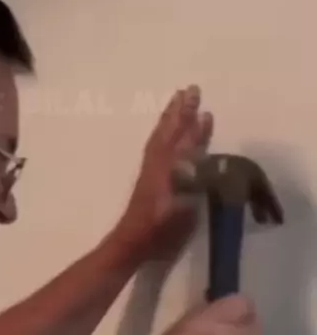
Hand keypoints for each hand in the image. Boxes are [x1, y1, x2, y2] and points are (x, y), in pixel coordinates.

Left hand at [121, 85, 213, 259]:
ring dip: (172, 120)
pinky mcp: (149, 182)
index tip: (203, 106)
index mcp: (167, 171)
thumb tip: (199, 160)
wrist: (131, 244)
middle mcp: (159, 166)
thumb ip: (189, 181)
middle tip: (190, 90)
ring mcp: (152, 173)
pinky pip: (157, 149)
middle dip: (182, 112)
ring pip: (162, 139)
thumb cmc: (159, 231)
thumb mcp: (179, 206)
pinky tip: (171, 135)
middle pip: (171, 133)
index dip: (194, 126)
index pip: (183, 143)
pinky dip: (164, 136)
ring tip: (180, 103)